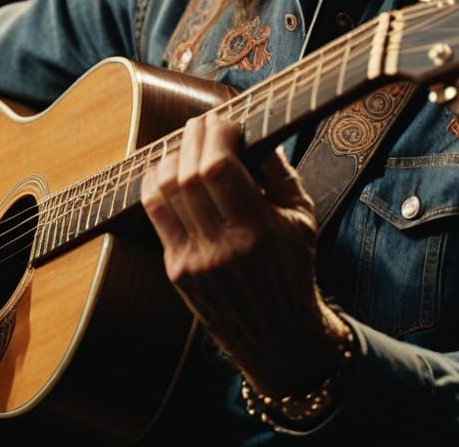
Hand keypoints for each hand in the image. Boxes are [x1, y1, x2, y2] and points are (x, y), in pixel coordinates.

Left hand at [140, 112, 347, 395]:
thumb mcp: (303, 218)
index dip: (216, 135)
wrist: (278, 337)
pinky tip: (167, 171)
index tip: (226, 121)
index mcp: (260, 231)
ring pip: (165, 191)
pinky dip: (156, 184)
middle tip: (203, 122)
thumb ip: (280, 172)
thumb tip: (256, 129)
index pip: (220, 168)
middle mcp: (223, 247)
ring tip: (187, 144)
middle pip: (189, 174)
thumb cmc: (294, 269)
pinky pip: (156, 215)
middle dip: (193, 137)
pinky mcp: (177, 272)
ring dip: (172, 157)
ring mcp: (195, 261)